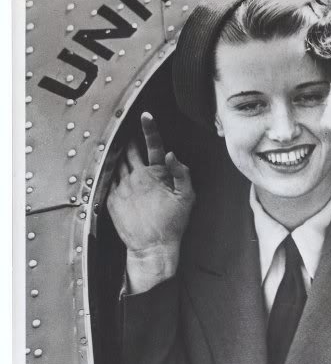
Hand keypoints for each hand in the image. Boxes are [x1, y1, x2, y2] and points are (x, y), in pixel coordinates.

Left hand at [107, 112, 194, 291]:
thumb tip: (172, 155)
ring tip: (123, 155)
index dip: (150, 129)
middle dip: (130, 142)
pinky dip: (113, 175)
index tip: (145, 116)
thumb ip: (182, 173)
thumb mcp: (187, 197)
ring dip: (120, 158)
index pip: (153, 145)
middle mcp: (136, 178)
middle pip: (130, 152)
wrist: (151, 247)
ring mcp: (121, 188)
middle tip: (130, 136)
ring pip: (118, 165)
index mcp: (155, 174)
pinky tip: (119, 177)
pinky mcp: (112, 199)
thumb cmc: (172, 223)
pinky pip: (110, 181)